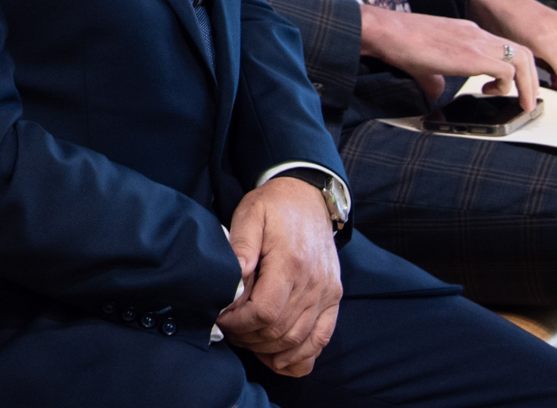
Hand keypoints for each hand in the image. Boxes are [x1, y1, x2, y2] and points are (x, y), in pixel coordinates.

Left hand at [218, 177, 342, 376]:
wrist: (308, 197)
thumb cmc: (274, 207)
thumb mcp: (251, 215)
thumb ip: (241, 246)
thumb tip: (234, 278)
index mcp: (291, 263)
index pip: (265, 312)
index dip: (240, 324)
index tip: (222, 319)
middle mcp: (314, 283)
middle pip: (280, 331)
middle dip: (249, 338)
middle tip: (229, 331)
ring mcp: (327, 294)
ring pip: (299, 341)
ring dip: (269, 349)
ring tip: (247, 341)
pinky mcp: (334, 299)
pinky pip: (321, 339)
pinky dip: (300, 357)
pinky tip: (279, 359)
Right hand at [356, 3, 537, 107]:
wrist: (388, 31)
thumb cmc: (399, 42)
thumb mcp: (424, 63)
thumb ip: (436, 78)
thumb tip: (437, 93)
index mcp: (468, 32)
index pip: (505, 47)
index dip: (516, 69)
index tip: (513, 87)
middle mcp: (478, 34)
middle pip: (523, 51)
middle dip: (532, 79)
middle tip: (527, 99)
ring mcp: (477, 42)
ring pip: (523, 59)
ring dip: (529, 85)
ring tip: (524, 103)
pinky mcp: (474, 56)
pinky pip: (508, 72)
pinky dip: (509, 87)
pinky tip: (494, 95)